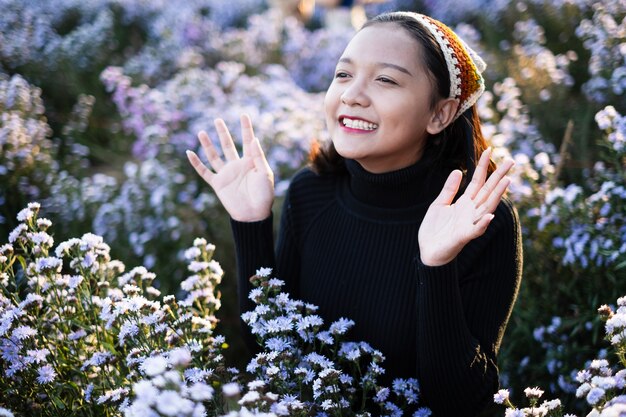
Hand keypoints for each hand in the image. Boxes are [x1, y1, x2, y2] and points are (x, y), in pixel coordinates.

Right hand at [186, 114, 274, 221]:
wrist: (253, 215)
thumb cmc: (264, 195)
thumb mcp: (265, 174)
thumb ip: (259, 156)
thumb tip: (254, 139)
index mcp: (251, 162)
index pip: (248, 141)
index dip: (246, 128)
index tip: (244, 115)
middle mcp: (237, 165)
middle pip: (228, 145)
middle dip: (223, 132)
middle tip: (218, 119)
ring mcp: (226, 174)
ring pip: (214, 156)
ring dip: (208, 144)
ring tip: (202, 132)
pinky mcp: (218, 184)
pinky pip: (204, 172)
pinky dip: (196, 163)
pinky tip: (189, 152)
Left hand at [418, 148, 513, 265]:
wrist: (428, 252)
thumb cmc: (435, 230)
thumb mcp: (439, 205)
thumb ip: (449, 189)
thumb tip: (459, 170)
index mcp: (465, 203)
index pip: (477, 181)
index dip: (482, 166)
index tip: (488, 150)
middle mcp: (471, 211)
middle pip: (488, 191)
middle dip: (499, 176)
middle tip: (511, 161)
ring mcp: (469, 223)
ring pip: (486, 207)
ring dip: (497, 195)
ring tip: (506, 181)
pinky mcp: (463, 237)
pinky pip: (475, 230)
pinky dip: (482, 224)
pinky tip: (489, 216)